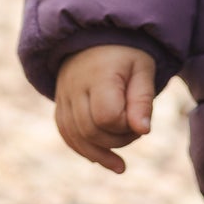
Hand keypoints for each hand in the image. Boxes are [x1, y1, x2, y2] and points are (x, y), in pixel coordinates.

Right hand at [54, 45, 154, 173]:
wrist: (96, 38)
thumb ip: (143, 100)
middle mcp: (74, 88)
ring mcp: (63, 98)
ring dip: (100, 153)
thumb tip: (144, 131)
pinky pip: (67, 135)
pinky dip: (84, 150)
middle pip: (90, 131)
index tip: (140, 119)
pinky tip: (102, 160)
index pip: (107, 117)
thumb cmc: (126, 55)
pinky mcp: (59, 107)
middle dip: (116, 141)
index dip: (125, 126)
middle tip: (135, 133)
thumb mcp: (142, 70)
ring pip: (75, 137)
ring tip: (120, 165)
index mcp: (98, 76)